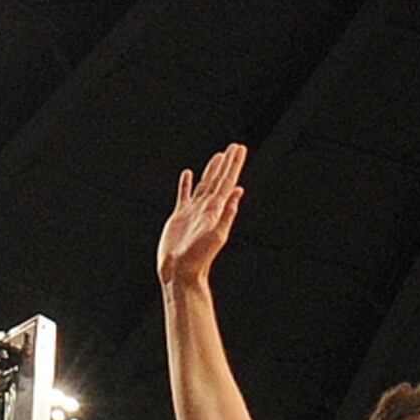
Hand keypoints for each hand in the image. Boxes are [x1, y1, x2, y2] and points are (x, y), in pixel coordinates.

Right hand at [160, 146, 244, 289]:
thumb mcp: (216, 235)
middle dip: (227, 163)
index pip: (227, 182)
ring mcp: (193, 211)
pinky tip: (188, 174)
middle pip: (218, 180)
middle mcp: (206, 208)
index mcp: (215, 210)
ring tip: (218, 156)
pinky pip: (184, 195)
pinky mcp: (180, 216)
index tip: (239, 150)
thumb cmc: (197, 258)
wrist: (180, 272)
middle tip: (234, 147)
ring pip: (204, 185)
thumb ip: (227, 213)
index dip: (233, 165)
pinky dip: (186, 184)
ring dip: (211, 170)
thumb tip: (238, 191)